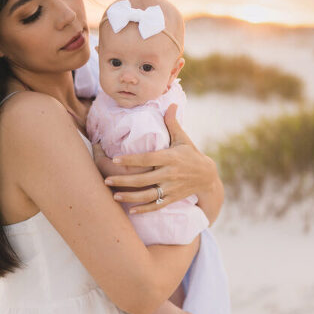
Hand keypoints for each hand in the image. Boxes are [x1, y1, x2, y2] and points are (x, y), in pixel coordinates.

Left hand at [103, 103, 219, 213]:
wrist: (207, 176)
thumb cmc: (191, 154)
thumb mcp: (183, 138)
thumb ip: (172, 123)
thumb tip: (171, 103)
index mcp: (170, 158)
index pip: (147, 159)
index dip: (131, 160)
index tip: (115, 159)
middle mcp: (170, 174)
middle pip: (143, 180)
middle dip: (124, 181)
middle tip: (105, 180)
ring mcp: (171, 188)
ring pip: (148, 195)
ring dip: (130, 197)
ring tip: (114, 195)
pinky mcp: (172, 198)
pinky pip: (156, 206)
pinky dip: (143, 209)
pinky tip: (129, 209)